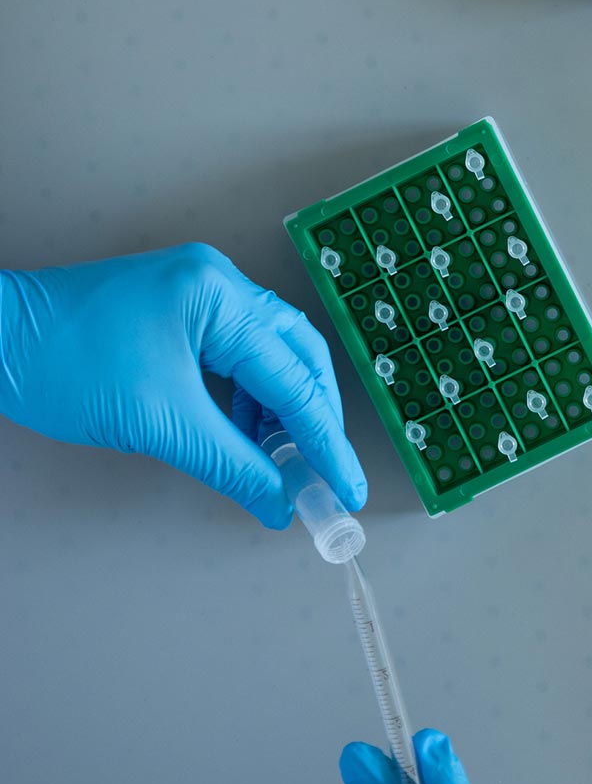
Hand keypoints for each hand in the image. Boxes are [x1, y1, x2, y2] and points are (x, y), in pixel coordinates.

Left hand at [0, 243, 364, 525]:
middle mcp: (219, 283)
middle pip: (297, 357)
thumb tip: (277, 500)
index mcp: (219, 296)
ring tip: (279, 463)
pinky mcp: (180, 311)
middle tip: (322, 474)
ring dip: (280, 412)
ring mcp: (199, 293)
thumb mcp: (159, 423)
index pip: (294, 380)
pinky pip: (237, 355)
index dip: (323, 441)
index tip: (342, 486)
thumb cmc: (58, 360)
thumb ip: (232, 465)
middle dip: (313, 419)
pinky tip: (244, 435)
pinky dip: (248, 399)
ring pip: (270, 357)